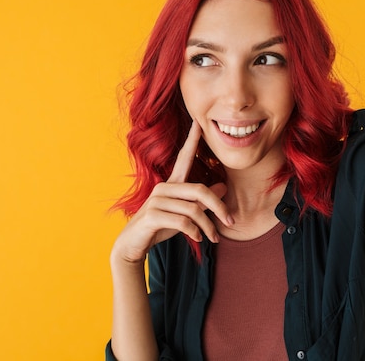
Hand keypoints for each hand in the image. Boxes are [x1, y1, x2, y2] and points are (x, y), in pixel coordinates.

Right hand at [111, 121, 232, 264]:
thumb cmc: (160, 226)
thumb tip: (223, 187)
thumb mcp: (184, 214)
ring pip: (193, 209)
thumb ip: (202, 201)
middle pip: (200, 190)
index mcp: (171, 183)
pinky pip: (182, 221)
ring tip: (213, 237)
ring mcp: (156, 200)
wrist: (133, 243)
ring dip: (208, 226)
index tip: (199, 122)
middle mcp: (163, 188)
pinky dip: (194, 232)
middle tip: (231, 221)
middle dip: (219, 207)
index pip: (184, 157)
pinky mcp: (152, 215)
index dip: (192, 139)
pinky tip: (198, 239)